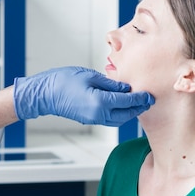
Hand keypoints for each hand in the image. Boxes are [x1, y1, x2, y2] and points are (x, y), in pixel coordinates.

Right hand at [13, 66, 153, 126]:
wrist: (45, 94)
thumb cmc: (63, 81)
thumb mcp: (90, 76)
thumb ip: (110, 83)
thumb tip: (126, 87)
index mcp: (100, 102)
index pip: (128, 102)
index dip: (141, 98)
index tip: (150, 94)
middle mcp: (99, 114)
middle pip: (126, 114)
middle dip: (139, 107)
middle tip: (149, 99)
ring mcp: (94, 119)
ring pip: (119, 119)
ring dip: (130, 112)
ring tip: (138, 102)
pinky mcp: (90, 119)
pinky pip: (110, 119)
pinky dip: (120, 114)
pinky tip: (123, 105)